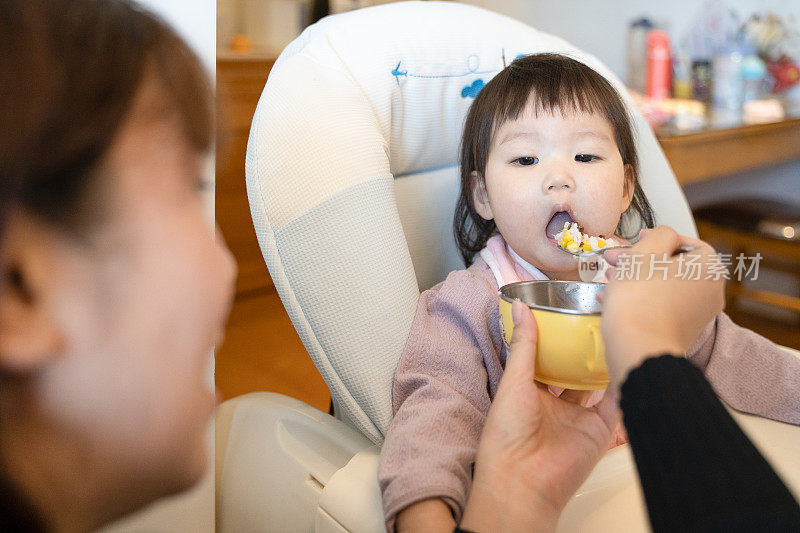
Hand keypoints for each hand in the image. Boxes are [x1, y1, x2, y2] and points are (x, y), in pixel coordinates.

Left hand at [460, 301, 618, 531]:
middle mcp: (555, 406)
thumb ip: (524, 345)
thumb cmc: (507, 434)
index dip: (555, 341)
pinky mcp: (599, 432)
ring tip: (616, 335)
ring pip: (597, 387)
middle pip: (573, 373)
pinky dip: (623, 387)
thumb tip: (521, 309)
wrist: (523, 479)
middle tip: (596, 322)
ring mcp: (578, 419)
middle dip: (583, 352)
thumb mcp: (514, 381)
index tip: (566, 314)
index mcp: (530, 392)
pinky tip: (629, 363)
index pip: (545, 361)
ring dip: (605, 365)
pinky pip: (616, 406)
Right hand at [600, 226, 724, 390]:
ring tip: (609, 279)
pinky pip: (661, 306)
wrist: (639, 347)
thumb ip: (660, 233)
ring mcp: (697, 314)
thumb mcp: (646, 250)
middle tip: (615, 259)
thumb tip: (666, 235)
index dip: (660, 236)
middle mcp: (710, 291)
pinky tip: (612, 300)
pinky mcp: (681, 331)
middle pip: (673, 265)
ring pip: (664, 286)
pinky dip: (640, 299)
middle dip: (641, 260)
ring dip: (636, 279)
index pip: (688, 242)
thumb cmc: (641, 298)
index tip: (638, 239)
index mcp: (709, 267)